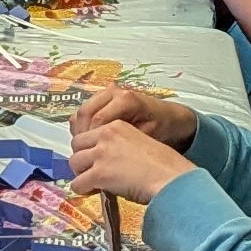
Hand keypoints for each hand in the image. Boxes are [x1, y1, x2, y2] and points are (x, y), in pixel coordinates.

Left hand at [67, 114, 190, 201]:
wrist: (172, 178)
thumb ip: (121, 147)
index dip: (90, 149)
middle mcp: (106, 135)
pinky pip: (78, 183)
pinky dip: (83, 189)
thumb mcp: (141, 144)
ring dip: (81, 174)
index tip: (96, 160)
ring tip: (93, 183)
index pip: (89, 133)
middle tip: (91, 172)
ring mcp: (101, 154)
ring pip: (74, 162)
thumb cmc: (165, 167)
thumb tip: (108, 162)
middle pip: (76, 145)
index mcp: (117, 125)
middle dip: (82, 159)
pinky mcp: (100, 173)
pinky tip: (93, 192)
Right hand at [75, 82, 195, 147]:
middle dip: (82, 137)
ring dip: (80, 132)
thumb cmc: (161, 128)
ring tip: (86, 151)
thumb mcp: (147, 137)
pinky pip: (85, 112)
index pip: (97, 120)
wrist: (169, 117)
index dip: (91, 141)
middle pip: (85, 113)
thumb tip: (102, 157)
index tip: (90, 158)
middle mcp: (113, 91)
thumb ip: (124, 143)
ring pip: (82, 112)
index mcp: (125, 100)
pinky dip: (83, 126)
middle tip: (84, 156)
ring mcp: (107, 92)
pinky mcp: (103, 97)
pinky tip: (89, 142)